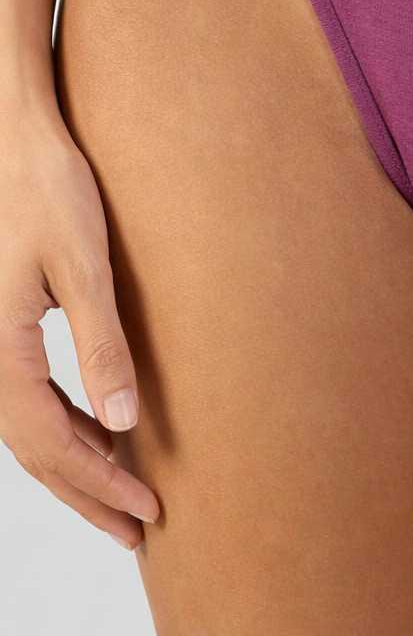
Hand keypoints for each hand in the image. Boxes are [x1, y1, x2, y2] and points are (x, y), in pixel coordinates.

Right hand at [0, 92, 160, 548]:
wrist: (14, 137)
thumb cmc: (48, 188)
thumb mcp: (82, 263)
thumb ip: (102, 342)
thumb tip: (122, 421)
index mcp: (2, 350)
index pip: (52, 443)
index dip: (99, 483)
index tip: (145, 510)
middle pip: (35, 450)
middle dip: (87, 492)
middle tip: (137, 529)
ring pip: (29, 428)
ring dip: (76, 463)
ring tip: (122, 491)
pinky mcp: (3, 325)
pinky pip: (28, 397)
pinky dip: (64, 425)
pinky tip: (99, 428)